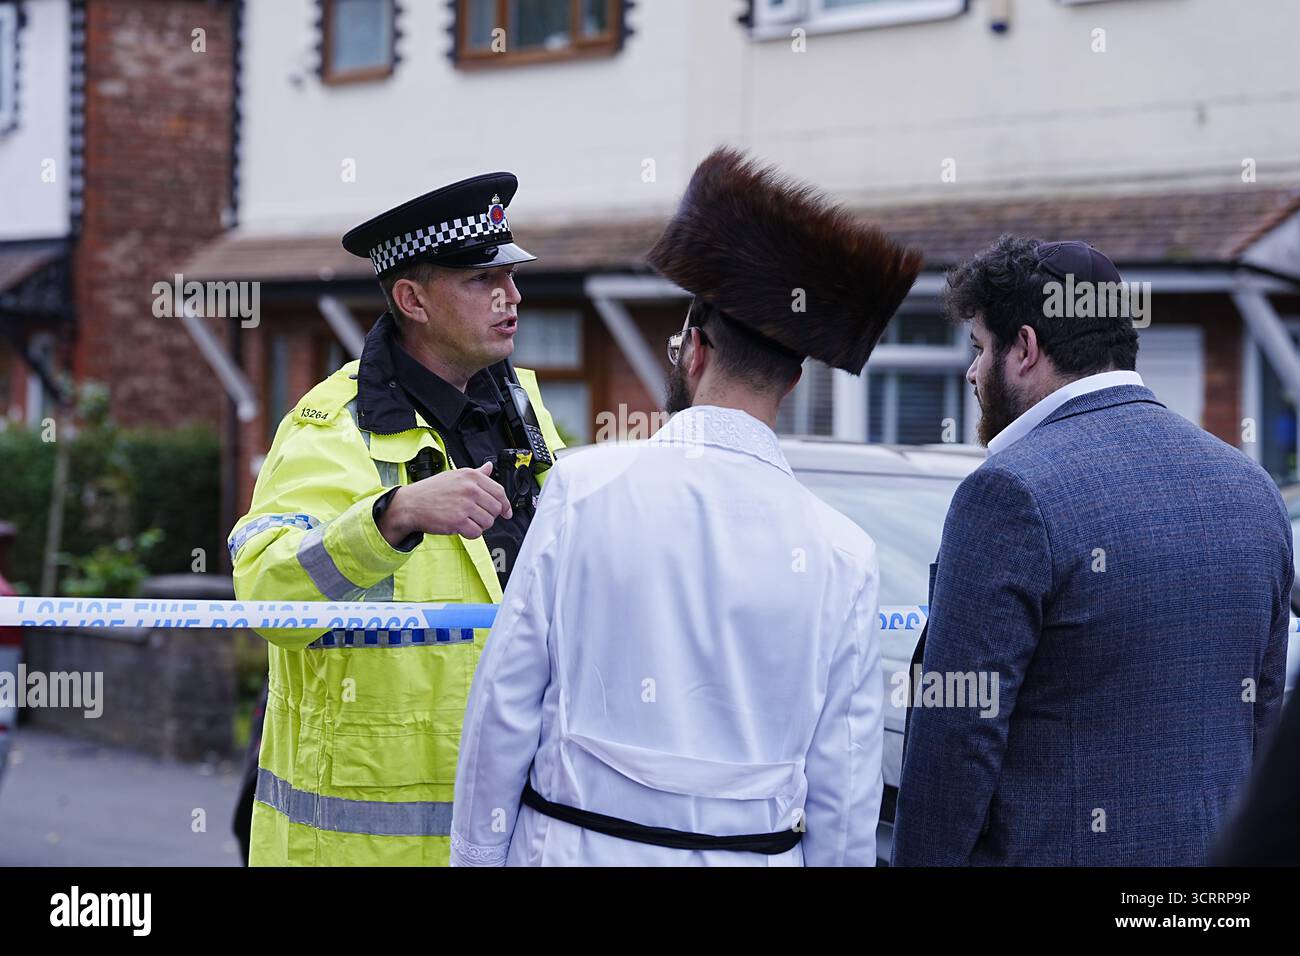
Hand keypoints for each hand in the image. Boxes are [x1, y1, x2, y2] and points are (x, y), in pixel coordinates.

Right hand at [379, 461, 511, 544]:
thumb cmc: (431, 491)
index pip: (499, 491)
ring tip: (466, 520)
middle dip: (489, 515)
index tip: (506, 512)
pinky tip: (461, 527)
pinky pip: (477, 532)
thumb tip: (489, 468)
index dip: (505, 504)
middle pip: (496, 508)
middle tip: (477, 516)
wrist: (411, 504)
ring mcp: (464, 505)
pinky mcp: (458, 521)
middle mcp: (470, 489)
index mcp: (471, 477)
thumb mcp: (455, 476)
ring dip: (479, 525)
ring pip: (488, 522)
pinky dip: (471, 533)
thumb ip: (476, 473)